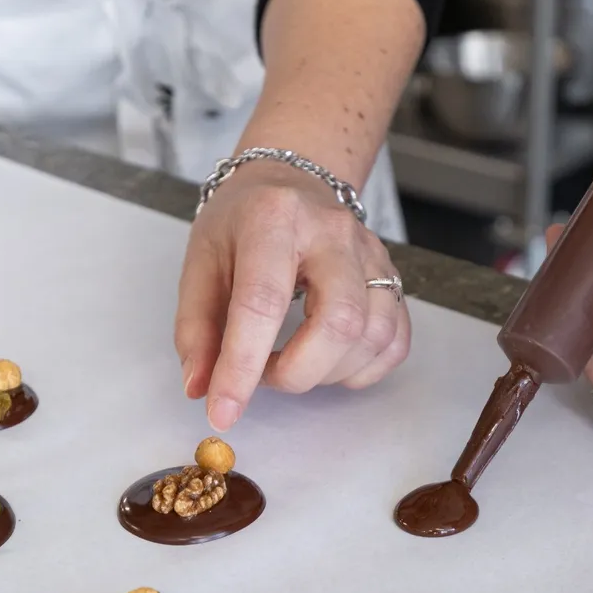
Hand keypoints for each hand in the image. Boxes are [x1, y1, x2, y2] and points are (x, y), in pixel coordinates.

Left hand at [176, 163, 409, 430]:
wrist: (288, 182)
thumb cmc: (241, 223)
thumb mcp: (201, 263)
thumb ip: (196, 329)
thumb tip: (199, 388)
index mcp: (274, 219)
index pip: (262, 302)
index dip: (241, 366)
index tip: (223, 411)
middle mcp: (333, 232)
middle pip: (338, 321)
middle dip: (299, 372)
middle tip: (266, 375)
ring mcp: (371, 253)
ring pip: (373, 335)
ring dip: (328, 372)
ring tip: (293, 361)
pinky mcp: (392, 275)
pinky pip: (395, 340)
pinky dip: (363, 369)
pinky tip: (329, 361)